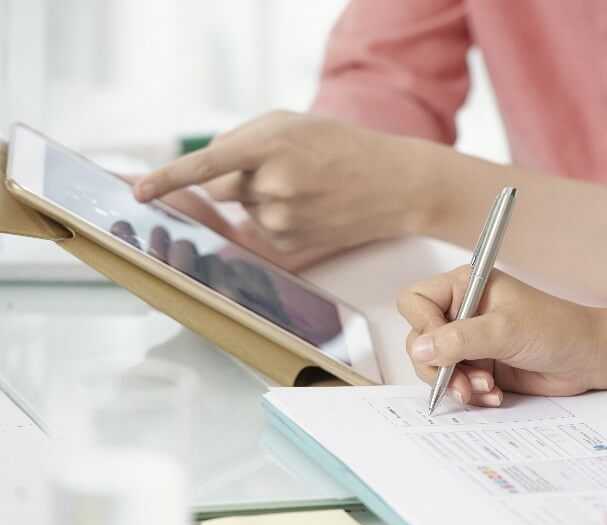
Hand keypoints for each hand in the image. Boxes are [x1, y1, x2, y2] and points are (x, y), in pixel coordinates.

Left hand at [133, 111, 436, 269]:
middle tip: (286, 170)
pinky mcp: (288, 246)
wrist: (394, 185)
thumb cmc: (341, 148)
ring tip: (308, 189)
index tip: (139, 192)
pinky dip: (276, 219)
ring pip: (243, 209)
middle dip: (239, 178)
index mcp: (273, 145)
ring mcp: (282, 220)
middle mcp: (274, 186)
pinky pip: (259, 230)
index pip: (209, 164)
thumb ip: (244, 140)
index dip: (169, 179)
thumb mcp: (292, 124)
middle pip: (223, 186)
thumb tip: (206, 178)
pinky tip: (311, 210)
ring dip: (261, 198)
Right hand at [398, 267, 604, 405]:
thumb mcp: (506, 330)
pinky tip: (494, 394)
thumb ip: (460, 339)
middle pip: (420, 339)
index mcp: (465, 287)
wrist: (588, 358)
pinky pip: (455, 383)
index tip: (439, 349)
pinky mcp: (479, 365)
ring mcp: (470, 341)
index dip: (422, 328)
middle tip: (463, 381)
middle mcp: (463, 312)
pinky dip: (470, 393)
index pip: (416, 302)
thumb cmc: (557, 330)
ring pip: (434, 366)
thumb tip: (421, 348)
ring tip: (486, 388)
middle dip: (439, 366)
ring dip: (456, 383)